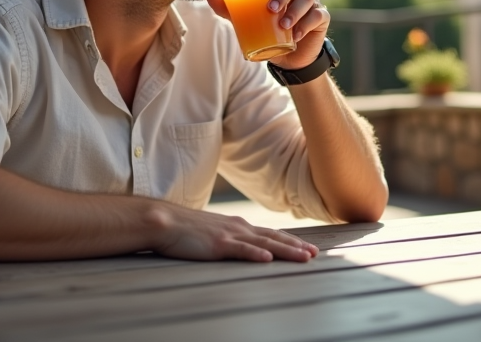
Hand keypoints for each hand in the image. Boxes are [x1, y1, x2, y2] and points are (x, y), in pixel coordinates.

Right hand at [149, 203, 318, 262]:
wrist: (165, 221)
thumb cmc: (186, 229)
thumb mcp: (212, 232)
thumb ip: (228, 237)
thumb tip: (238, 245)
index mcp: (238, 226)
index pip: (270, 234)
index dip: (290, 241)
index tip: (307, 248)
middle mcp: (239, 228)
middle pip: (274, 238)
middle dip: (296, 247)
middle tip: (315, 255)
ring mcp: (229, 236)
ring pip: (264, 244)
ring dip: (286, 251)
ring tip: (303, 257)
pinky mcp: (218, 245)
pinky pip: (240, 250)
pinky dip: (256, 255)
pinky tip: (267, 260)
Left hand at [206, 0, 329, 71]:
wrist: (288, 56)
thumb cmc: (268, 28)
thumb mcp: (247, 18)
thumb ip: (231, 8)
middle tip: (270, 8)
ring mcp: (313, 3)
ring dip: (294, 11)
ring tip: (282, 24)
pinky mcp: (320, 19)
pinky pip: (317, 16)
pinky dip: (306, 25)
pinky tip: (295, 34)